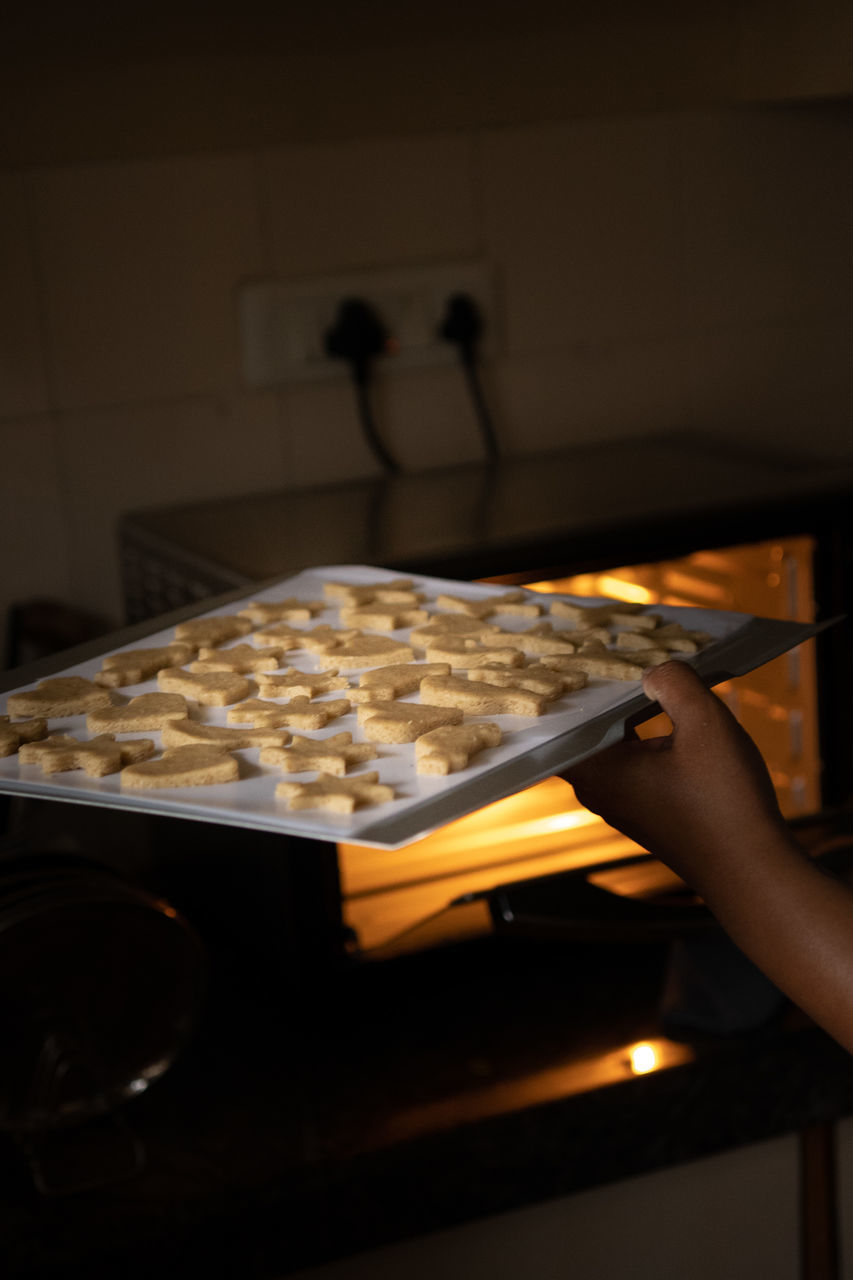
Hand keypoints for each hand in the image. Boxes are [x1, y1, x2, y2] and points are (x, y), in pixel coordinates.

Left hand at [563, 660, 786, 885]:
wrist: (754, 871)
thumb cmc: (725, 802)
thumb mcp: (706, 725)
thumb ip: (675, 685)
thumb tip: (653, 671)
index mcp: (596, 770)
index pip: (559, 722)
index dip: (566, 686)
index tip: (578, 655)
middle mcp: (598, 790)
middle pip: (587, 728)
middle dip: (603, 693)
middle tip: (615, 653)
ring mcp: (622, 803)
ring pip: (613, 745)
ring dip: (629, 713)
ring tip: (648, 676)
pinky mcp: (647, 810)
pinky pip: (633, 762)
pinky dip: (646, 736)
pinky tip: (671, 715)